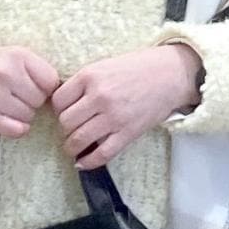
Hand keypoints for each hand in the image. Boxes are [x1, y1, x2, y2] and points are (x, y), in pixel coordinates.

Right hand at [0, 40, 59, 136]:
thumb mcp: (15, 55)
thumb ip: (38, 70)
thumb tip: (64, 94)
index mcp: (17, 56)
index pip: (51, 82)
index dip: (47, 87)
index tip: (35, 86)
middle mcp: (6, 75)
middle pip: (40, 100)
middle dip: (34, 100)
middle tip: (19, 95)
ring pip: (29, 116)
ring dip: (24, 114)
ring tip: (10, 103)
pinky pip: (17, 130)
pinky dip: (17, 127)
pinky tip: (8, 116)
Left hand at [52, 45, 203, 168]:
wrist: (170, 75)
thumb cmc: (138, 68)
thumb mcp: (104, 65)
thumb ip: (84, 83)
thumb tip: (65, 104)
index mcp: (90, 76)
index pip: (58, 101)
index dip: (57, 110)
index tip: (64, 113)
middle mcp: (99, 97)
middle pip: (65, 122)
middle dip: (64, 129)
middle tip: (71, 129)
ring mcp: (113, 117)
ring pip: (78, 139)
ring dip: (71, 147)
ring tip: (74, 147)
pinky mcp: (127, 133)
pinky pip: (102, 154)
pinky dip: (88, 162)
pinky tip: (82, 162)